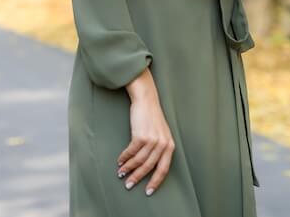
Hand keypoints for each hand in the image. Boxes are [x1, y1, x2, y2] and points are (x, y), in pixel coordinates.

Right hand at [117, 78, 174, 195]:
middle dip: (138, 178)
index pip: (163, 169)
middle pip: (149, 167)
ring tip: (121, 173)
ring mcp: (152, 140)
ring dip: (128, 168)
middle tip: (128, 185)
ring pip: (139, 161)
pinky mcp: (141, 135)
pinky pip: (131, 151)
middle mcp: (163, 145)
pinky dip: (124, 158)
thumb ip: (158, 148)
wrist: (146, 100)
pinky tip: (120, 161)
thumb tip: (148, 165)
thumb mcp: (161, 134)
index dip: (155, 181)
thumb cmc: (151, 117)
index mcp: (170, 146)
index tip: (148, 191)